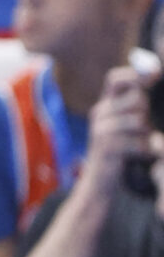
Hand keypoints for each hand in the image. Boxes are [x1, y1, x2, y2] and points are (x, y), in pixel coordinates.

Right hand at [82, 65, 154, 203]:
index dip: (136, 74)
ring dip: (146, 135)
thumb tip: (152, 76)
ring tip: (140, 145)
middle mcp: (100, 114)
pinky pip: (138, 143)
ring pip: (138, 120)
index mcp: (105, 106)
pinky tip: (139, 156)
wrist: (100, 184)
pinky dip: (145, 150)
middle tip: (143, 128)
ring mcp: (100, 130)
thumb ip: (135, 107)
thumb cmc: (120, 154)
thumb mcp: (126, 127)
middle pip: (135, 98)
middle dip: (146, 112)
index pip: (116, 79)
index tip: (157, 72)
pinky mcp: (106, 148)